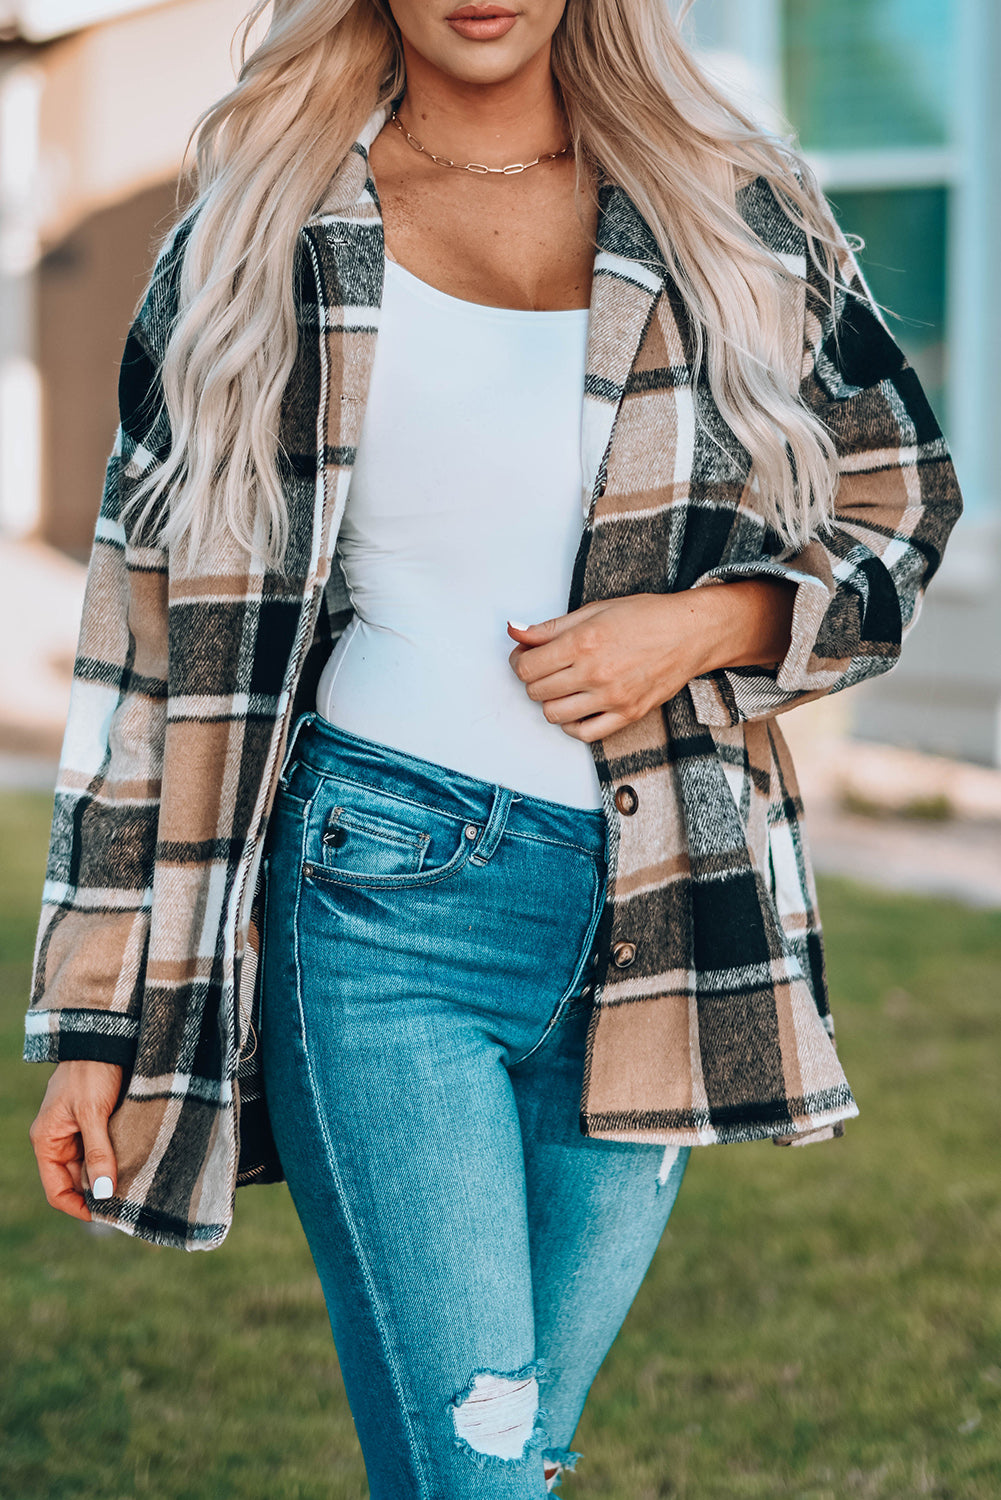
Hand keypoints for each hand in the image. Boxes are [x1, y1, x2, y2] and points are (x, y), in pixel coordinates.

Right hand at [29, 1060, 122, 1220]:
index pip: (56, 1191)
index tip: (105, 1216)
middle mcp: (59, 1141)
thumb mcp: (93, 1112)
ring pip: (91, 1167)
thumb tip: (103, 1192)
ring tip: (134, 1185)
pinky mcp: (95, 1122)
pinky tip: (135, 1164)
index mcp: (47, 1141)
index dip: (78, 1208)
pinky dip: (115, 1159)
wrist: (104, 1037)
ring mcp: (77, 1132)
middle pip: (75, 1182)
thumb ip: (98, 1152)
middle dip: (98, 1193)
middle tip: (127, 1202)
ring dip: (109, 1176)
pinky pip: (102, 1151)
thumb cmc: (91, 1072)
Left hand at [506, 582, 794, 741]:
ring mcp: (611, 698)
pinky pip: (584, 733)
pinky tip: (577, 708)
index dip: (518, 662)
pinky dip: (572, 724)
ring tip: (562, 687)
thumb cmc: (645, 617)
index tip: (525, 657)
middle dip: (533, 679)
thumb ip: (549, 627)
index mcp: (582, 642)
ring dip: (550, 702)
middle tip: (545, 668)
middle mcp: (594, 673)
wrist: (690, 633)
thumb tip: (514, 631)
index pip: (527, 667)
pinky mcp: (627, 715)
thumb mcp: (593, 610)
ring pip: (554, 715)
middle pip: (536, 691)